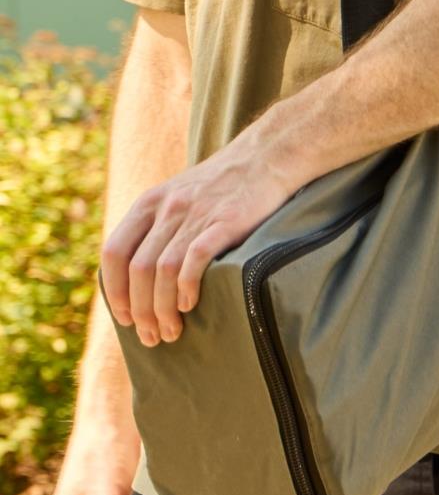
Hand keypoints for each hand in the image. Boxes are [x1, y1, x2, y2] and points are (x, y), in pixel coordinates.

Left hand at [100, 133, 299, 346]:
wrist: (268, 157)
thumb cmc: (227, 184)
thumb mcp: (180, 194)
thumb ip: (159, 224)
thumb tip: (144, 272)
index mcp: (150, 203)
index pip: (114, 253)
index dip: (115, 291)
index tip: (125, 318)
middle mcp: (167, 209)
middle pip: (138, 270)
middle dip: (139, 311)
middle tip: (151, 337)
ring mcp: (195, 215)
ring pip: (162, 271)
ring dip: (161, 308)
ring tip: (170, 331)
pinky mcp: (224, 222)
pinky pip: (193, 260)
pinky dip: (186, 287)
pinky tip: (189, 305)